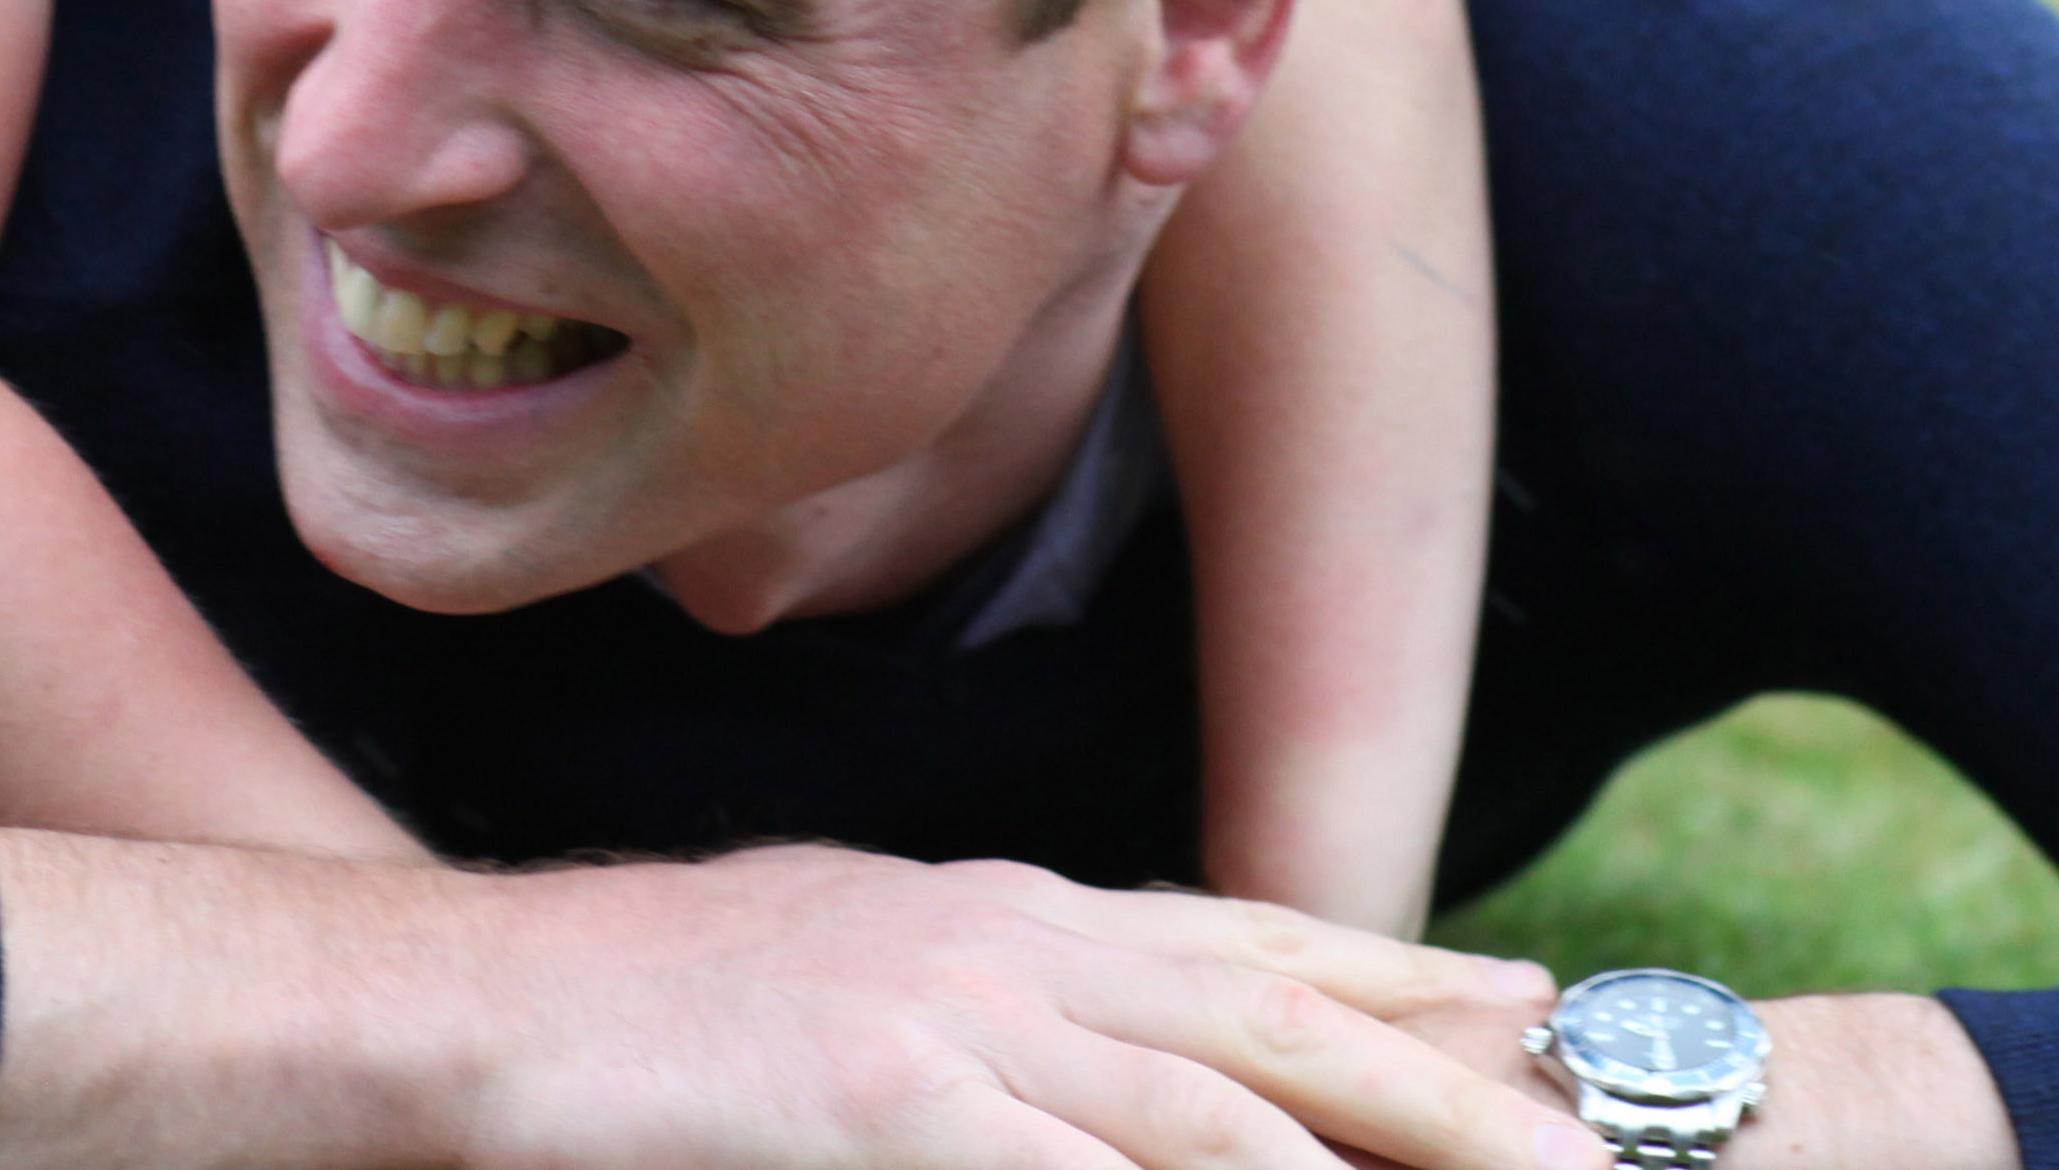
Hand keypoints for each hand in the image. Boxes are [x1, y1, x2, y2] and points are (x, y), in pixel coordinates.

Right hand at [452, 853, 1588, 1169]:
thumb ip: (983, 1019)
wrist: (469, 1007)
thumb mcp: (844, 985)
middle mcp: (1003, 943)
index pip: (1244, 939)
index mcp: (999, 913)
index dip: (1399, 977)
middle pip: (1276, 1013)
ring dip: (1365, 1162)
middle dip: (1447, 1085)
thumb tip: (1072, 1072)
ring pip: (1214, 1103)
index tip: (1533, 1014)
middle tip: (1590, 1145)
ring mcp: (947, 1018)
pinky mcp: (880, 1101)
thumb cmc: (639, 1019)